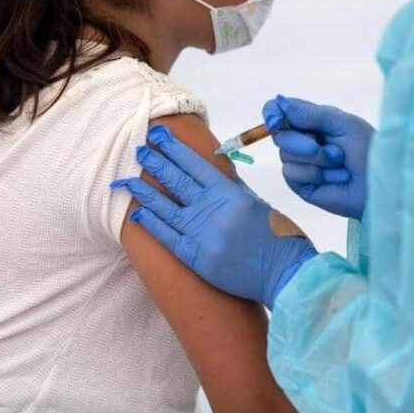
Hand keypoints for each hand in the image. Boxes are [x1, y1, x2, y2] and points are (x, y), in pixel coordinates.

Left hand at [111, 125, 316, 308]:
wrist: (285, 275)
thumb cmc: (279, 238)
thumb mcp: (259, 205)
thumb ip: (234, 189)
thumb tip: (213, 174)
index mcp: (232, 195)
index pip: (196, 166)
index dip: (175, 150)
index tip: (159, 137)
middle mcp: (214, 212)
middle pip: (178, 183)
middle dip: (157, 164)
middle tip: (139, 150)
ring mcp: (202, 236)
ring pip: (166, 208)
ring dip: (145, 191)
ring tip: (128, 179)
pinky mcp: (196, 258)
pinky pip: (167, 237)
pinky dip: (152, 223)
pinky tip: (139, 213)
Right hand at [263, 95, 374, 219]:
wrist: (382, 181)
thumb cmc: (368, 149)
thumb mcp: (342, 123)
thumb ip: (310, 114)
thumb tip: (279, 102)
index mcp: (310, 121)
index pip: (278, 112)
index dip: (273, 114)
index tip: (276, 120)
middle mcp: (301, 141)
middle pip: (278, 134)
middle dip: (300, 141)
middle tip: (323, 148)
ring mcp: (300, 164)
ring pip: (286, 156)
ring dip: (317, 159)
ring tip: (340, 163)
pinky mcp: (302, 185)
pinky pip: (292, 174)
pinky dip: (316, 174)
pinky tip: (336, 178)